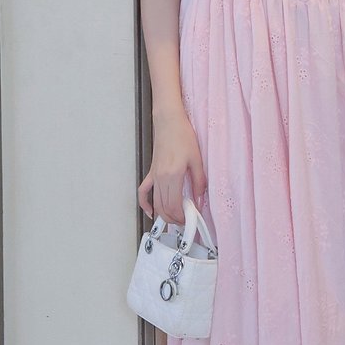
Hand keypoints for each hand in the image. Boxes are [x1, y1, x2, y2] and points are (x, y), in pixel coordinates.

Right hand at [138, 112, 206, 226]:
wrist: (169, 121)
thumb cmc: (182, 135)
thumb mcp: (196, 159)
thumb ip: (199, 182)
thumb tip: (199, 200)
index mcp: (173, 175)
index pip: (175, 205)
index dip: (182, 217)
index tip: (190, 221)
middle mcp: (161, 178)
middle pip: (164, 208)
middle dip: (174, 220)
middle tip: (185, 222)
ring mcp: (154, 175)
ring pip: (155, 203)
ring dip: (163, 215)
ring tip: (175, 219)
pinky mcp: (151, 172)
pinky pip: (144, 191)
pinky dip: (145, 204)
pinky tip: (151, 211)